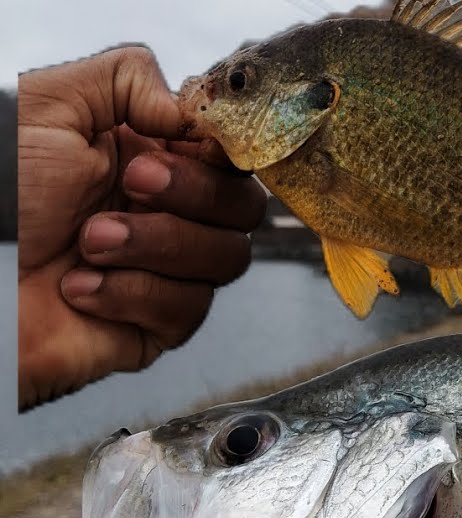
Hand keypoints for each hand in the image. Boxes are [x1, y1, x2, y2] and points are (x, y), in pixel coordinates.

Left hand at [18, 46, 263, 409]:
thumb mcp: (50, 105)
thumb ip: (127, 79)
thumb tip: (187, 112)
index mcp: (147, 158)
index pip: (229, 156)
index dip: (217, 155)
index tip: (168, 147)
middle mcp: (162, 213)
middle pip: (243, 208)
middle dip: (191, 196)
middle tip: (131, 186)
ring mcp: (164, 270)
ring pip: (227, 258)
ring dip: (155, 246)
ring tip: (88, 244)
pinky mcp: (155, 325)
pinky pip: (188, 309)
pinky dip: (132, 294)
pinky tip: (80, 288)